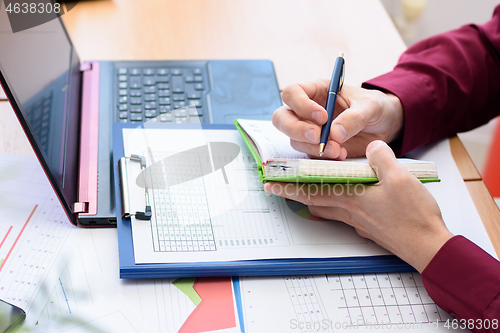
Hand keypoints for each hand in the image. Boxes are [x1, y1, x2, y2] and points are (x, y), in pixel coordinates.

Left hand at [263, 140, 453, 272]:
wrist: (427, 246)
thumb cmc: (413, 215)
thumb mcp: (399, 177)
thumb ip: (381, 158)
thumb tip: (371, 147)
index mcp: (349, 198)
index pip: (310, 191)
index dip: (288, 187)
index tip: (270, 184)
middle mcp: (349, 212)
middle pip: (314, 202)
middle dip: (296, 194)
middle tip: (282, 187)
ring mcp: (358, 223)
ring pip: (328, 210)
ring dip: (316, 200)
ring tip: (311, 190)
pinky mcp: (369, 228)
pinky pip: (344, 216)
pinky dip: (336, 207)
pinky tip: (347, 200)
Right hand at [272, 81, 403, 158]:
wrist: (386, 126)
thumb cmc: (375, 107)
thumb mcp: (371, 106)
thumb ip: (355, 117)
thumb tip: (335, 133)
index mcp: (316, 90)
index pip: (292, 93)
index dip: (301, 104)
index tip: (322, 117)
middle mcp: (306, 110)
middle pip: (282, 118)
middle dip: (296, 129)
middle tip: (317, 137)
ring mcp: (309, 131)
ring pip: (294, 140)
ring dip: (313, 147)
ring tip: (338, 150)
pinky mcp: (316, 148)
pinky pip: (309, 155)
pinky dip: (322, 157)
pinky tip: (341, 154)